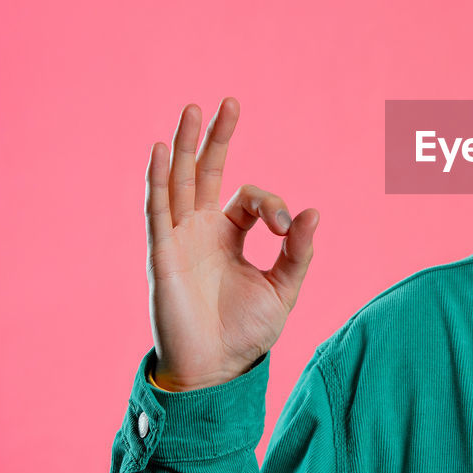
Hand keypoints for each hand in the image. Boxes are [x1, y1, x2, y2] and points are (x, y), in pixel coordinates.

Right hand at [144, 97, 318, 390]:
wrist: (217, 371)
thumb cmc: (248, 333)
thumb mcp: (284, 288)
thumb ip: (298, 251)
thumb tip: (315, 212)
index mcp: (231, 235)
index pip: (250, 199)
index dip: (272, 205)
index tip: (286, 230)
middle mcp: (202, 230)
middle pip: (206, 172)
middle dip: (217, 138)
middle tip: (228, 102)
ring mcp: (179, 239)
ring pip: (179, 182)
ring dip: (185, 146)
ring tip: (191, 109)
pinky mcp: (162, 255)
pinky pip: (158, 210)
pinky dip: (158, 180)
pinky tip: (161, 150)